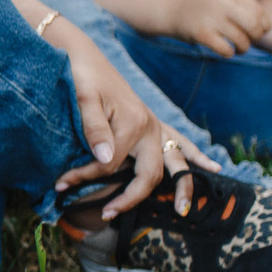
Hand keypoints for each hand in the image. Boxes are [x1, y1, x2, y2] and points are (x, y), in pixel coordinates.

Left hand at [50, 23, 217, 215]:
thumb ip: (94, 128)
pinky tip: (212, 168)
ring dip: (181, 186)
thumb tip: (105, 159)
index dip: (84, 177)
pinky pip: (180, 142)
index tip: (59, 184)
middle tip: (106, 215)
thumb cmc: (81, 76)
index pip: (109, 165)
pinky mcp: (155, 124)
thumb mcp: (83, 98)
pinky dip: (195, 156)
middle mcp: (150, 127)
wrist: (86, 56)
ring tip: (182, 210)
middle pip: (148, 173)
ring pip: (174, 162)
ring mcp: (156, 126)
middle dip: (130, 197)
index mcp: (132, 123)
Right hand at [170, 0, 269, 56]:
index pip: (259, 12)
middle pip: (254, 25)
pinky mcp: (201, 34)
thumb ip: (243, 7)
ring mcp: (211, 19)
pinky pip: (225, 49)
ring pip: (241, 39)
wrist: (171, 11)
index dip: (264, 25)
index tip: (257, 32)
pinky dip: (229, 53)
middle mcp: (223, 4)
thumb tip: (266, 27)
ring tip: (239, 49)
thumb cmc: (203, 9)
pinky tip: (226, 51)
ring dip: (243, 48)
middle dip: (256, 37)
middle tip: (250, 41)